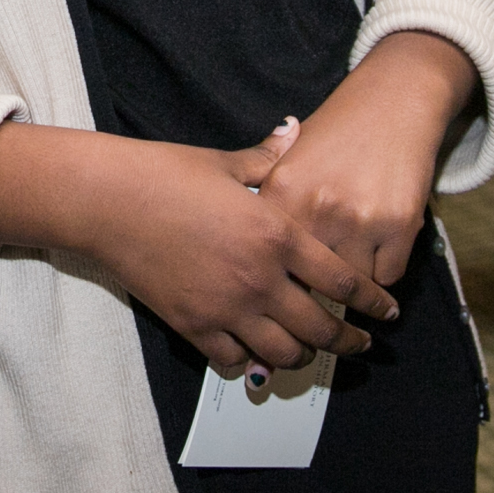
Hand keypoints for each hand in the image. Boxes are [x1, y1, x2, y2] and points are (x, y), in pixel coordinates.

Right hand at [0, 120, 397, 372]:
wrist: (107, 202)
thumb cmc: (166, 173)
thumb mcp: (226, 162)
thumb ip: (270, 157)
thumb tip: (294, 131)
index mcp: (277, 234)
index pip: (342, 280)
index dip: (371, 302)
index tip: (386, 313)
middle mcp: (260, 279)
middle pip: (320, 328)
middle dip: (348, 342)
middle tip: (360, 345)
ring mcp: (226, 308)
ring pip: (283, 353)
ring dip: (302, 355)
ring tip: (310, 350)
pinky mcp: (194, 326)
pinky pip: (235, 360)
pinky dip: (251, 361)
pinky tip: (256, 352)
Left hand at [262, 31, 475, 287]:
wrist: (394, 100)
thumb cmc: (337, 131)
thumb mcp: (289, 157)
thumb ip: (265, 200)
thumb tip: (245, 249)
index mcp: (282, 191)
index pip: (270, 258)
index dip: (278, 272)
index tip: (284, 277)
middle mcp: (317, 208)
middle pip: (310, 279)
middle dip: (316, 283)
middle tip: (323, 276)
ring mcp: (360, 219)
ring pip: (351, 282)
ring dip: (354, 277)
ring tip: (354, 255)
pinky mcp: (400, 226)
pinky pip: (388, 276)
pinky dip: (385, 269)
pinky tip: (381, 247)